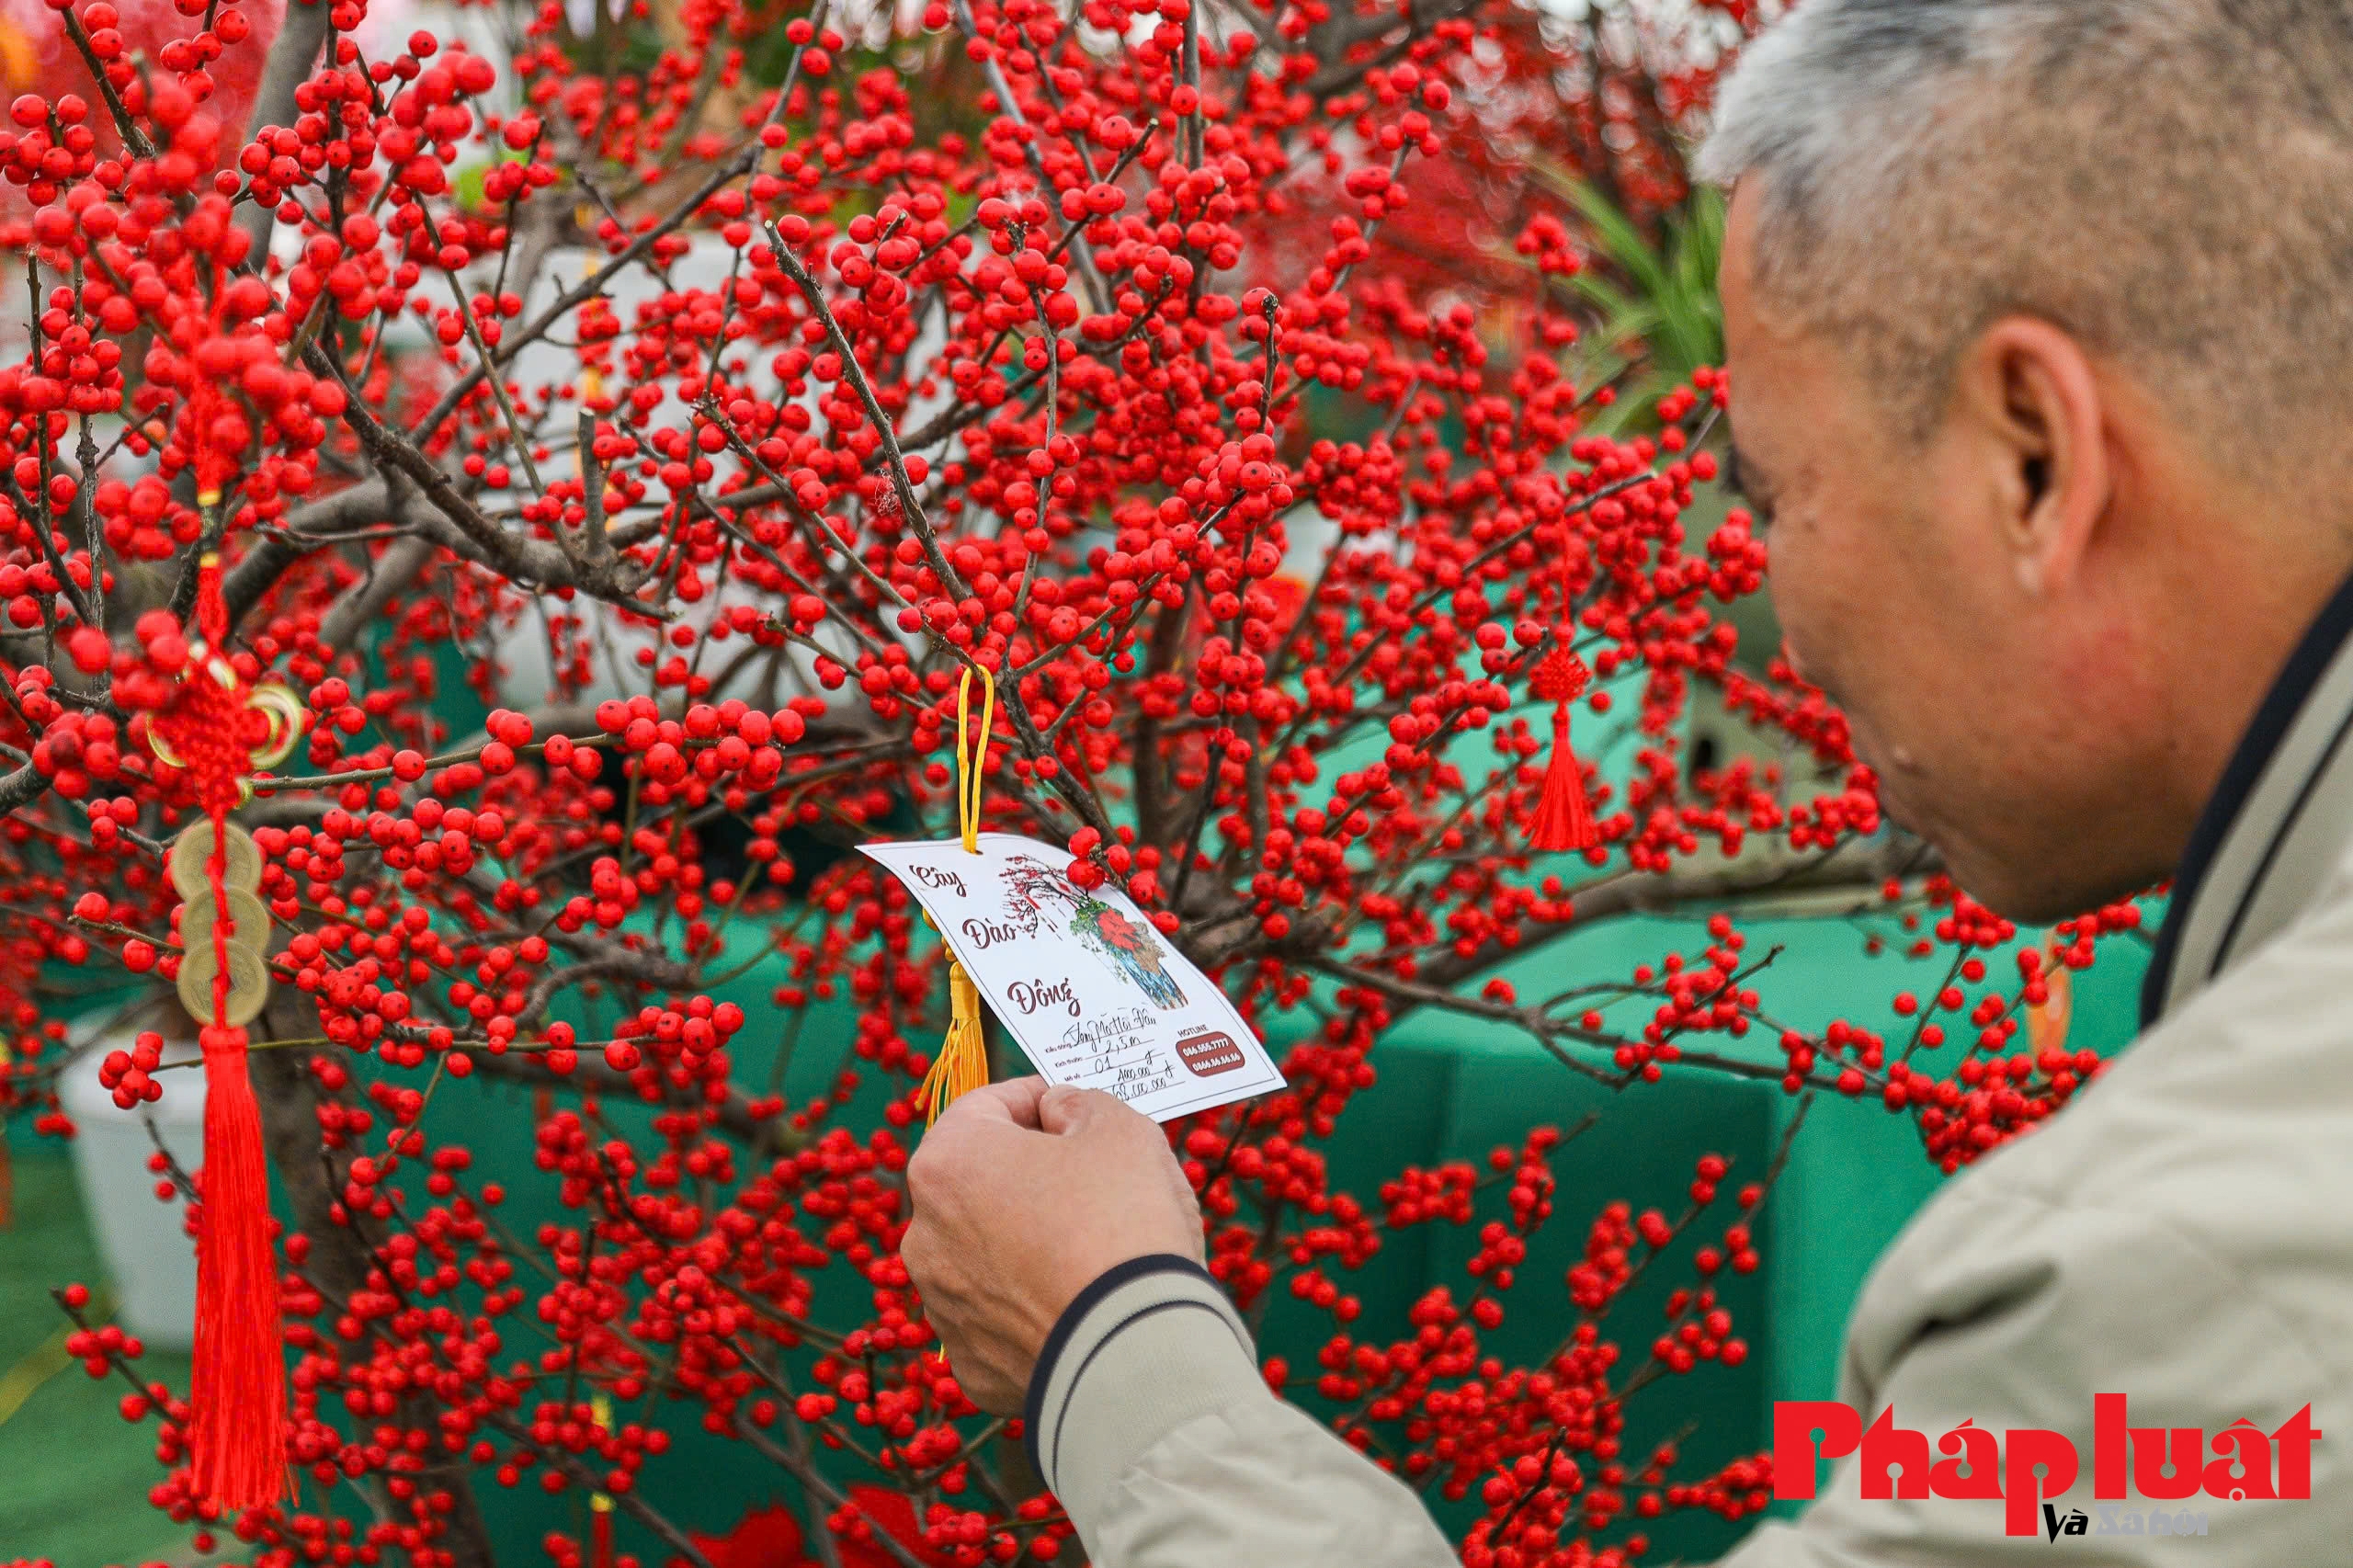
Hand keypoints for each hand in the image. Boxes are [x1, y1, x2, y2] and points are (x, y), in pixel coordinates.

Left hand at [902, 1078, 1202, 1413]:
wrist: (1133, 1351)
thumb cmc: (1123, 1224)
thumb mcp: (1120, 1129)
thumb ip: (1081, 1103)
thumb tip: (1060, 1111)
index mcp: (948, 1162)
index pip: (988, 1106)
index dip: (1039, 1099)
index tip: (1075, 1109)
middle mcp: (925, 1232)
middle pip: (982, 1182)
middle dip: (1032, 1175)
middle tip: (1094, 1180)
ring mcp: (943, 1303)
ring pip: (988, 1250)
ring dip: (1028, 1239)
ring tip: (1094, 1249)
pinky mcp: (971, 1362)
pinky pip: (1003, 1315)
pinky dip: (1034, 1303)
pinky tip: (1082, 1302)